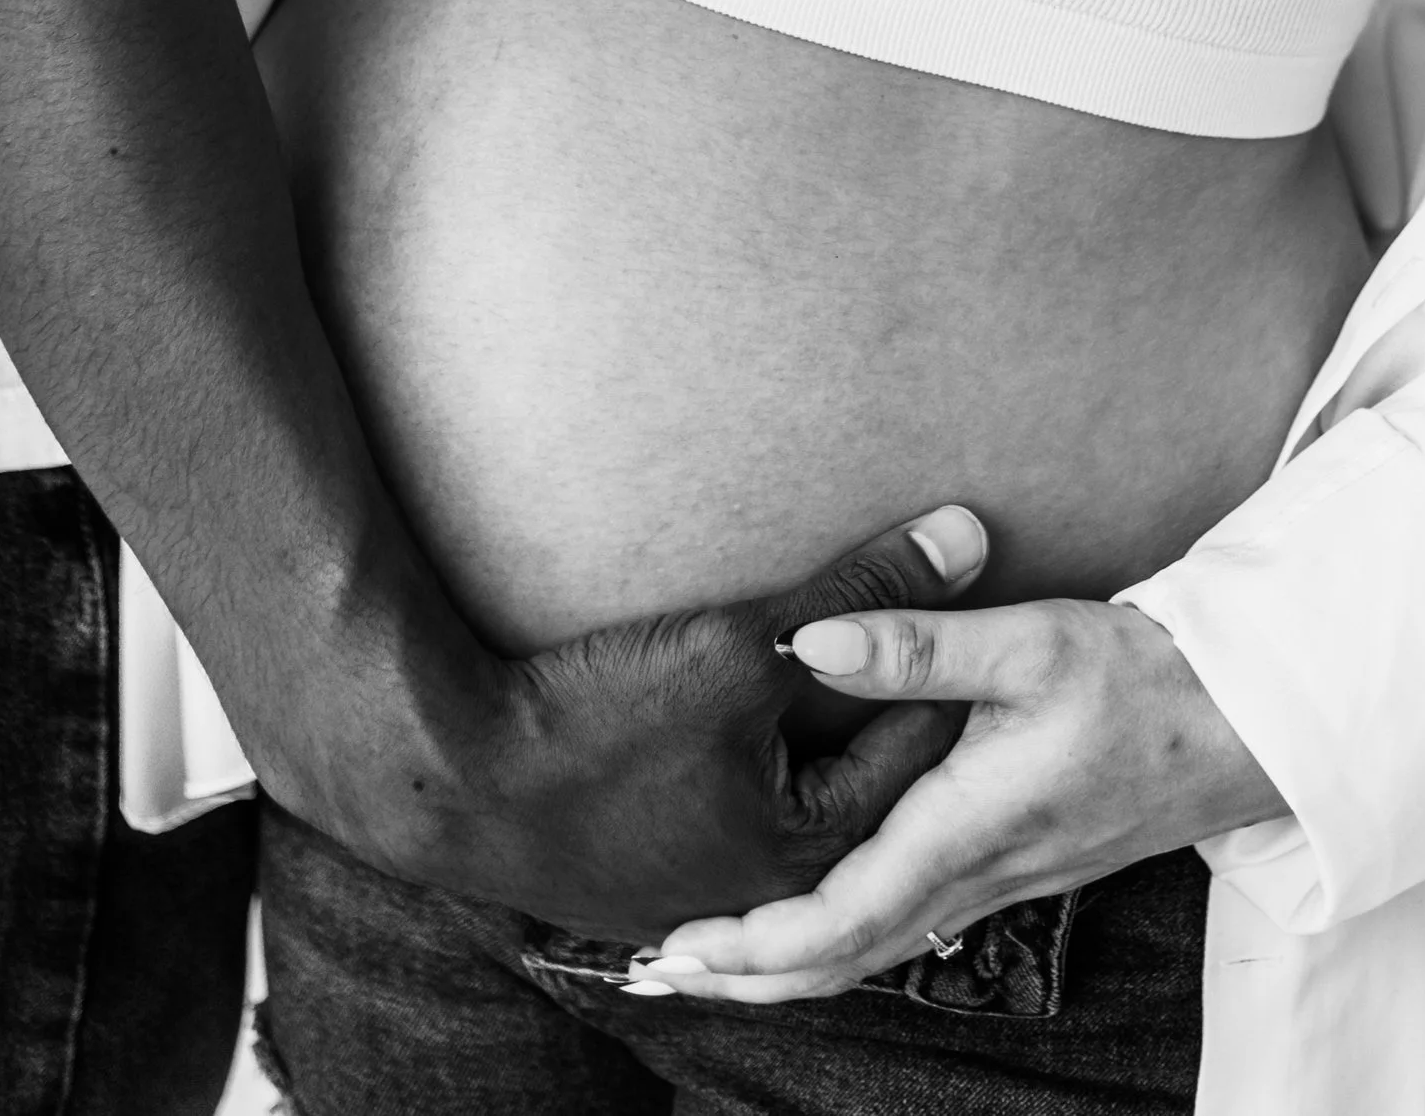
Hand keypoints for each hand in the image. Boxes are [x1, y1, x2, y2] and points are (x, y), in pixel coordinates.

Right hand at [398, 505, 992, 943]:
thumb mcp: (743, 641)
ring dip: (821, 730)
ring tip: (831, 653)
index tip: (969, 592)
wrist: (455, 776)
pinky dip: (755, 758)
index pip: (924, 737)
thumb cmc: (600, 719)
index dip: (946, 657)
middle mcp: (775, 887)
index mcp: (816, 848)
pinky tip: (744, 710)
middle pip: (866, 775)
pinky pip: (737, 809)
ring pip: (800, 793)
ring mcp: (711, 887)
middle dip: (888, 697)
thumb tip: (967, 536)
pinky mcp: (657, 870)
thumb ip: (861, 593)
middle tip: (917, 617)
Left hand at [631, 596, 1280, 1000]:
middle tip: (654, 973)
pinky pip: (905, 925)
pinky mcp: (1010, 866)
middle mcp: (973, 876)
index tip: (678, 946)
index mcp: (964, 831)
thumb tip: (808, 644)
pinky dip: (838, 938)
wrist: (1240, 727)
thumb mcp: (1030, 643)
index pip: (836, 919)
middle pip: (839, 958)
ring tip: (708, 955)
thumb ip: (916, 647)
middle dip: (745, 974)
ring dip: (786, 961)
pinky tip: (811, 922)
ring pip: (871, 949)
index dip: (751, 944)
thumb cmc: (1140, 681)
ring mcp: (995, 881)